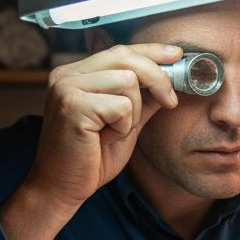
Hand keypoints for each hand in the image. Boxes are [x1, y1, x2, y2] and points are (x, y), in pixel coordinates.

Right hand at [1, 44, 182, 239]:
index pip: (120, 50)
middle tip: (169, 102)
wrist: (62, 188)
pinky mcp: (73, 105)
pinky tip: (105, 139)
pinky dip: (123, 127)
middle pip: (126, 57)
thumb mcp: (124, 123)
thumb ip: (142, 100)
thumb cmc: (90, 158)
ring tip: (114, 131)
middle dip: (157, 78)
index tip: (177, 55)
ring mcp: (67, 87)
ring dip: (132, 112)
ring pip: (128, 81)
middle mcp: (67, 74)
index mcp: (76, 74)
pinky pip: (121, 106)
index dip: (151, 51)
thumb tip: (169, 81)